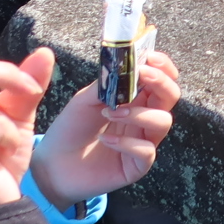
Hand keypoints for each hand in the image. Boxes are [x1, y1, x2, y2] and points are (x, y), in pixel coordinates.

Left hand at [31, 49, 180, 209]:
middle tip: (143, 76)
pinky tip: (106, 139)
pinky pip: (146, 151)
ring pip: (163, 121)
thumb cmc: (71, 128)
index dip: (162, 66)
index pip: (161, 78)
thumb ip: (107, 84)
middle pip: (170, 96)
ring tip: (109, 113)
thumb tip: (127, 70)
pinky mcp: (137, 165)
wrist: (53, 164)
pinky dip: (127, 143)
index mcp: (134, 98)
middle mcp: (143, 118)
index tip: (150, 58)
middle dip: (161, 83)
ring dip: (139, 113)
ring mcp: (143, 141)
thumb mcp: (85, 99)